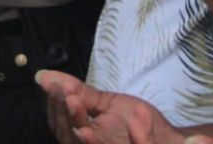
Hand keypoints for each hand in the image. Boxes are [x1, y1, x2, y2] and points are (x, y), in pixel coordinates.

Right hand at [35, 70, 186, 143]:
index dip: (55, 104)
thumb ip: (79, 93)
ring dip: (78, 122)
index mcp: (83, 137)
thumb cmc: (138, 122)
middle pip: (68, 136)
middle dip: (65, 113)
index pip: (59, 124)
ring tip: (73, 100)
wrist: (168, 139)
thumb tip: (43, 76)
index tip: (52, 83)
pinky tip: (87, 129)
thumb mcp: (106, 104)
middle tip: (65, 91)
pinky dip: (99, 141)